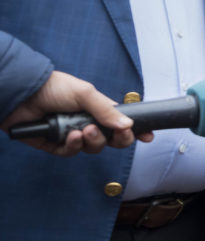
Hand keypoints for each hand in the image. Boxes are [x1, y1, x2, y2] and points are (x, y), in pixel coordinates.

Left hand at [0, 70, 151, 155]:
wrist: (21, 93)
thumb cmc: (52, 87)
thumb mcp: (85, 93)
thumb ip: (107, 110)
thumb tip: (128, 125)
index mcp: (97, 109)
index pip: (121, 123)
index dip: (134, 131)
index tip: (147, 136)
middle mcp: (87, 123)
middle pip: (112, 140)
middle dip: (117, 139)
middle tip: (118, 134)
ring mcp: (71, 135)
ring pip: (93, 148)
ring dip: (92, 140)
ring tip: (83, 130)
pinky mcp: (55, 146)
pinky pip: (71, 152)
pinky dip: (73, 146)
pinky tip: (70, 136)